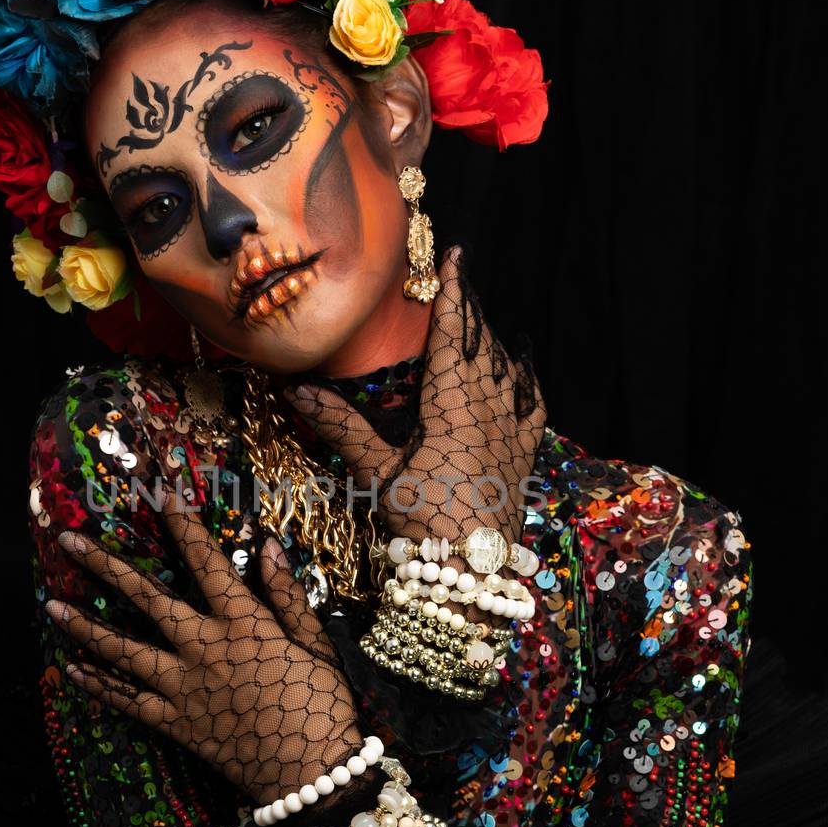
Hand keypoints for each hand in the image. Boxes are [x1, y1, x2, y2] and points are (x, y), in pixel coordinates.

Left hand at [44, 499, 364, 808]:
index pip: (207, 561)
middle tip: (68, 539)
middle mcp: (205, 648)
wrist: (311, 774)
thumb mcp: (315, 643)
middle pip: (147, 599)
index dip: (183, 522)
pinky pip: (128, 701)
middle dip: (106, 565)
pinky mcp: (175, 722)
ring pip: (124, 650)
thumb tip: (267, 545)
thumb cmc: (322, 706)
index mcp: (244, 623)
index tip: (162, 489)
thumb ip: (287, 595)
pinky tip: (72, 669)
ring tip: (51, 605)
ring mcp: (184, 687)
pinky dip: (100, 685)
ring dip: (85, 626)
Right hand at [282, 245, 546, 552]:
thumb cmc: (422, 521)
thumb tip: (294, 391)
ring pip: (506, 369)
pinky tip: (523, 369)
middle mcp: (487, 407)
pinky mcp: (523, 454)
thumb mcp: (378, 471)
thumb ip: (341, 426)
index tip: (456, 257)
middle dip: (471, 310)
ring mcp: (511, 430)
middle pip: (481, 344)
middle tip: (462, 279)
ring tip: (482, 320)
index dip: (452, 292)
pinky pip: (532, 405)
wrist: (473, 569)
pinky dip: (527, 381)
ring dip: (494, 340)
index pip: (451, 333)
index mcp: (450, 403)